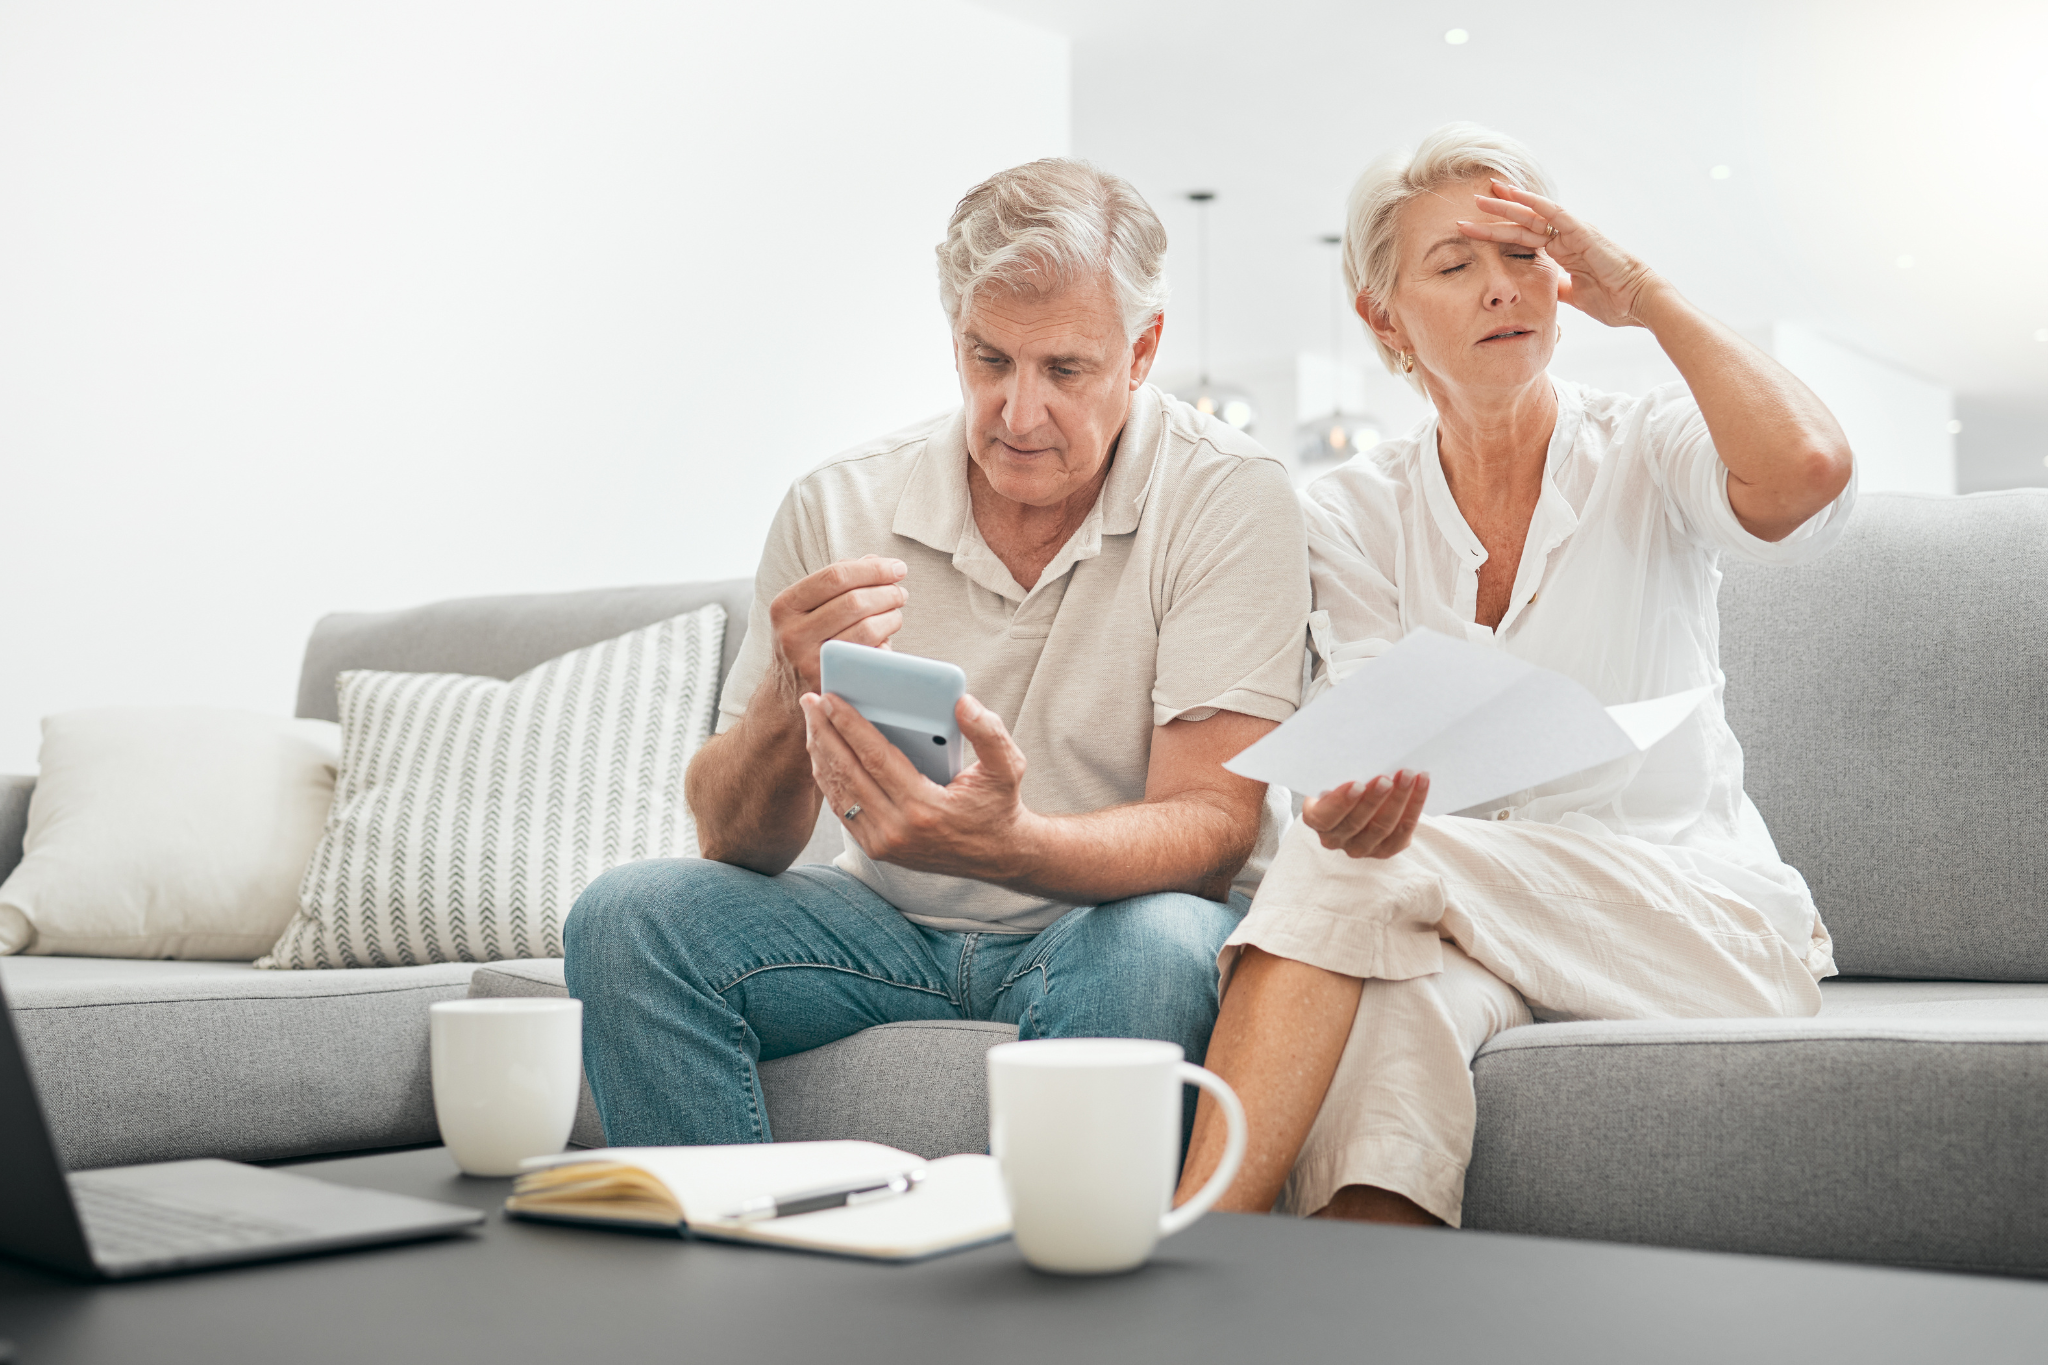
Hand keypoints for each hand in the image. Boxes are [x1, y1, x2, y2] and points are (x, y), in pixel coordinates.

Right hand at [770, 555, 908, 695]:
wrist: (787, 693)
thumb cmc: (806, 640)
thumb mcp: (808, 607)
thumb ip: (839, 581)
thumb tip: (876, 560)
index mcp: (785, 606)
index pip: (836, 576)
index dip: (873, 569)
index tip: (898, 568)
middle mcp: (792, 635)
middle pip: (855, 602)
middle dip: (887, 593)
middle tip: (900, 594)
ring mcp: (810, 663)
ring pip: (867, 629)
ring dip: (892, 617)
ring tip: (895, 614)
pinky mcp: (832, 684)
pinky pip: (872, 657)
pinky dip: (885, 644)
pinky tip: (885, 640)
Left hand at [799, 690, 1038, 879]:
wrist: (997, 856)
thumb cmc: (998, 805)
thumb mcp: (1008, 767)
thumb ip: (989, 732)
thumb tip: (962, 702)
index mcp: (924, 808)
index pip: (875, 758)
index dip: (849, 725)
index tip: (830, 698)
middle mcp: (897, 830)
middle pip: (847, 773)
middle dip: (824, 733)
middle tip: (809, 700)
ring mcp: (883, 844)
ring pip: (839, 792)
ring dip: (821, 754)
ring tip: (812, 721)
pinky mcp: (876, 849)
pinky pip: (843, 809)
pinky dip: (830, 779)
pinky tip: (823, 753)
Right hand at [1301, 770, 1427, 859]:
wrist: (1359, 799)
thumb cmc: (1343, 781)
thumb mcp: (1335, 777)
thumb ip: (1341, 773)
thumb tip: (1364, 754)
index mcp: (1318, 820)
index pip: (1325, 818)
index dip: (1340, 803)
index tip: (1357, 784)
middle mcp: (1336, 839)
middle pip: (1356, 823)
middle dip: (1374, 799)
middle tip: (1387, 778)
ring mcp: (1362, 847)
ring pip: (1382, 828)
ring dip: (1399, 799)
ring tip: (1409, 775)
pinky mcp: (1385, 850)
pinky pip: (1403, 831)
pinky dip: (1415, 805)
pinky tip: (1421, 783)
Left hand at [1457, 178, 1665, 329]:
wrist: (1638, 302)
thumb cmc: (1614, 300)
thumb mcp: (1575, 296)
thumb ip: (1559, 288)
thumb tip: (1543, 290)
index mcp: (1563, 252)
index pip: (1525, 238)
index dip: (1501, 232)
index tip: (1477, 228)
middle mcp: (1566, 237)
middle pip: (1524, 222)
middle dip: (1498, 212)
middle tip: (1473, 201)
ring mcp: (1574, 232)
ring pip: (1534, 214)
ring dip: (1509, 204)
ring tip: (1485, 194)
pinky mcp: (1584, 233)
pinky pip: (1556, 214)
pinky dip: (1536, 203)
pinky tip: (1517, 195)